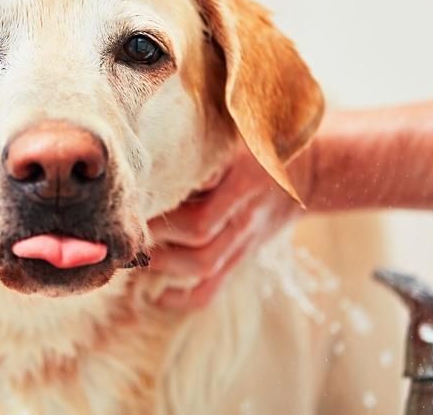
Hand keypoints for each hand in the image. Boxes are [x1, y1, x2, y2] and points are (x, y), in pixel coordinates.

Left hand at [147, 141, 301, 309]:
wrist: (307, 173)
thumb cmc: (261, 144)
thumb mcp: (240, 132)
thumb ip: (207, 139)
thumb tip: (156, 138)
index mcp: (244, 176)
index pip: (204, 196)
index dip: (166, 205)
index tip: (135, 200)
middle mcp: (244, 211)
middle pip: (199, 234)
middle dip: (157, 235)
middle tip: (126, 227)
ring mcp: (244, 239)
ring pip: (203, 266)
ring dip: (163, 264)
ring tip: (134, 252)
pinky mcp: (241, 257)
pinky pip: (213, 289)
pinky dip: (183, 300)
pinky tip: (157, 296)